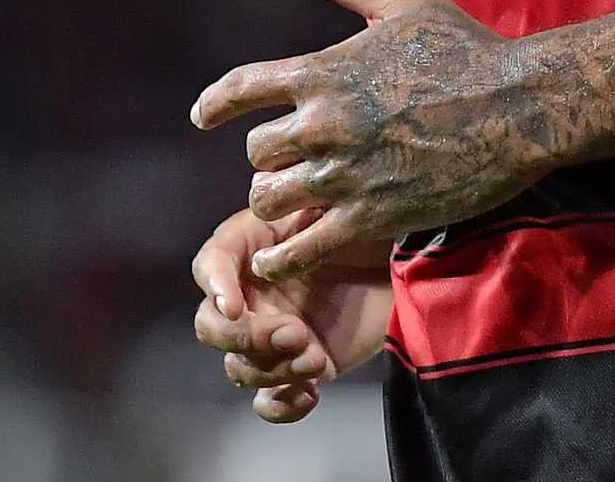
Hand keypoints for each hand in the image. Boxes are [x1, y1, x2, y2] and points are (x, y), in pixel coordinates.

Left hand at [189, 0, 549, 281]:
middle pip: (256, 151)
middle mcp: (323, 124)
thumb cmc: (465, 47)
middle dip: (265, 156)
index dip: (214, 104)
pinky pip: (304, 247)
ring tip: (286, 203)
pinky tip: (274, 259)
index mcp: (322, 71)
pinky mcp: (371, 216)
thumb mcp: (400, 1)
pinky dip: (281, 256)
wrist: (519, 106)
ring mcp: (344, 174)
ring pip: (271, 198)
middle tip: (280, 163)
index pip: (242, 88)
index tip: (203, 116)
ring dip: (274, 200)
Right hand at [189, 205, 393, 422]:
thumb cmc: (365, 225)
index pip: (210, 266)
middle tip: (294, 332)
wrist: (404, 262)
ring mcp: (272, 337)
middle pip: (211, 327)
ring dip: (271, 369)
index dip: (216, 286)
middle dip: (245, 338)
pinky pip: (270, 401)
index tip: (236, 306)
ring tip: (315, 358)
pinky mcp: (298, 368)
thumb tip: (268, 241)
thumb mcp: (333, 208)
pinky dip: (282, 406)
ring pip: (240, 367)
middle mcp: (252, 296)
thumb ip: (301, 217)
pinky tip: (310, 393)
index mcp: (250, 248)